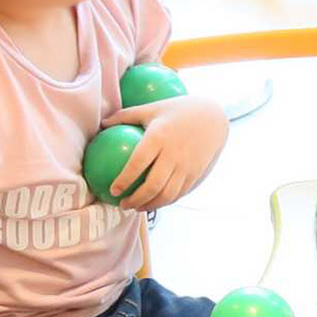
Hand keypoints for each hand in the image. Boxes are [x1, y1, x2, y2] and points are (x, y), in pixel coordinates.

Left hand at [110, 92, 228, 210]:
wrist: (213, 118)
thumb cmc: (177, 110)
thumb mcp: (152, 108)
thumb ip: (126, 116)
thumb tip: (103, 124)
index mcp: (159, 137)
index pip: (138, 163)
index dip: (124, 179)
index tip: (113, 190)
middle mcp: (174, 154)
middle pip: (153, 185)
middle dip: (136, 200)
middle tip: (123, 204)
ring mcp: (187, 166)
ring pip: (167, 194)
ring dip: (150, 205)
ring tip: (137, 208)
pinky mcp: (196, 174)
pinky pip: (179, 193)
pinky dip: (165, 202)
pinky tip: (154, 203)